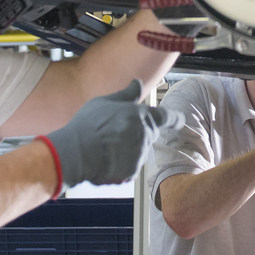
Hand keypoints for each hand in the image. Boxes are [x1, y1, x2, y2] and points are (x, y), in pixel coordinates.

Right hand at [42, 81, 175, 189]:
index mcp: (141, 115)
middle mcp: (145, 134)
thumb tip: (137, 82)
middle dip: (137, 134)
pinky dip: (119, 166)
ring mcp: (139, 154)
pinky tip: (104, 160)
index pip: (167, 116)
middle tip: (114, 134)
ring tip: (105, 147)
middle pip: (148, 135)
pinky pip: (129, 168)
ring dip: (127, 150)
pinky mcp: (132, 172)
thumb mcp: (106, 102)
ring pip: (138, 152)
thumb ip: (127, 95)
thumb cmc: (88, 125)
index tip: (179, 120)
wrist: (75, 153)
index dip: (174, 118)